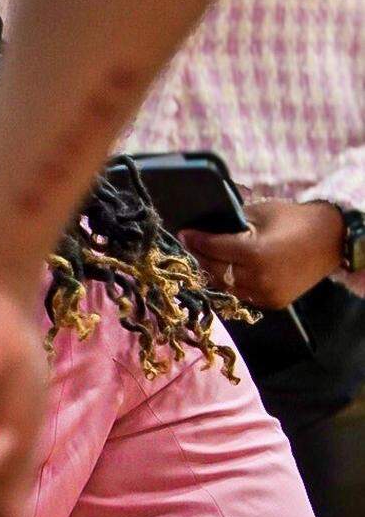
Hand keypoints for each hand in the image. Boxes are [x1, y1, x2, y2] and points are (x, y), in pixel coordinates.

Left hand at [179, 200, 342, 308]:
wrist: (331, 238)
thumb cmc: (294, 220)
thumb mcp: (259, 213)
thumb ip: (231, 222)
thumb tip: (205, 225)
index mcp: (254, 253)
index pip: (213, 248)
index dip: (196, 240)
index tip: (183, 233)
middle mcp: (258, 278)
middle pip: (215, 269)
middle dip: (200, 256)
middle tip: (190, 244)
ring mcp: (266, 294)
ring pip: (226, 286)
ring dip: (212, 272)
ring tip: (203, 258)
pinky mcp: (273, 303)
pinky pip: (242, 294)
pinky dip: (231, 283)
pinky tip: (223, 271)